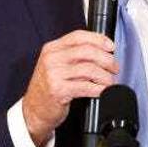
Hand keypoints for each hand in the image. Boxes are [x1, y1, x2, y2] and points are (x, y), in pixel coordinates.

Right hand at [21, 30, 117, 146]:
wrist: (33, 110)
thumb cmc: (47, 88)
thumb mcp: (56, 65)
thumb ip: (73, 56)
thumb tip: (101, 51)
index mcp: (52, 49)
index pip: (79, 36)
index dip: (99, 39)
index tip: (111, 47)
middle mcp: (52, 59)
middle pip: (87, 51)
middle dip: (106, 59)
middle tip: (114, 68)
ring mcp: (53, 74)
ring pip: (89, 69)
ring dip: (105, 76)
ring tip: (109, 81)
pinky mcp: (58, 90)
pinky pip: (86, 87)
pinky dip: (99, 89)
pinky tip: (102, 91)